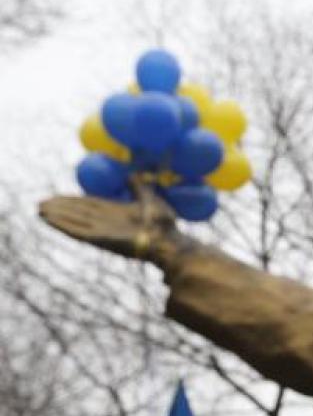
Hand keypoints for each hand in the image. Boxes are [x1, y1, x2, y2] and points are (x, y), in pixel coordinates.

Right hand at [39, 182, 179, 263]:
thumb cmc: (164, 223)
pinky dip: (63, 226)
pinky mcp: (101, 240)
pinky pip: (77, 232)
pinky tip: (49, 220)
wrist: (170, 240)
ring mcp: (103, 232)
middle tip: (40, 203)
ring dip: (57, 216)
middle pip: (78, 213)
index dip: (72, 201)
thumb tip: (131, 175)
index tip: (56, 197)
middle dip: (60, 208)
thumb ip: (138, 187)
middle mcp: (107, 222)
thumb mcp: (149, 198)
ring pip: (74, 222)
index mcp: (116, 213)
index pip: (89, 205)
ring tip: (39, 210)